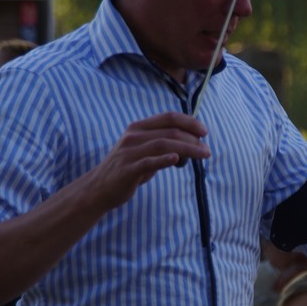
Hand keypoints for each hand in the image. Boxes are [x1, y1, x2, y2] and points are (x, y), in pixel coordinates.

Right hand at [86, 112, 209, 209]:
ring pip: (164, 144)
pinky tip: (177, 160)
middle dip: (193, 139)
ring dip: (188, 149)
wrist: (100, 188)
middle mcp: (133, 136)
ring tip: (203, 155)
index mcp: (138, 127)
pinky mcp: (128, 169)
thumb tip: (192, 144)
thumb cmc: (127, 168)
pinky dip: (164, 159)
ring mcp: (130, 152)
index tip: (204, 132)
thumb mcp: (143, 150)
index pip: (169, 117)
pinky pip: (148, 162)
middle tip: (207, 150)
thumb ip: (163, 144)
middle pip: (170, 131)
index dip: (189, 122)